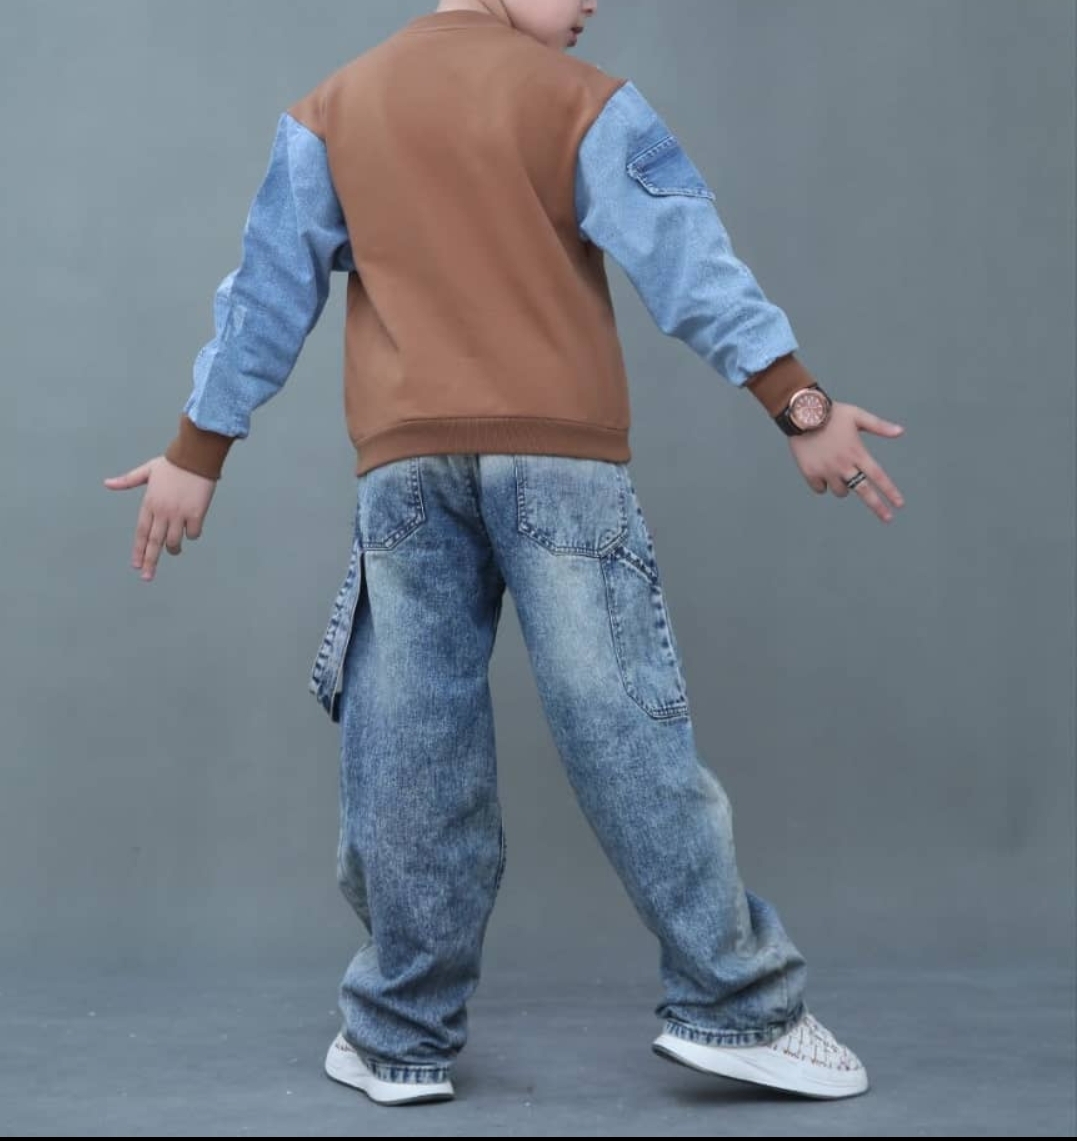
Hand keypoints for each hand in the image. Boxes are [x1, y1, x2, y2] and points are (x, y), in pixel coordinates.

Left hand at [103, 456, 215, 580]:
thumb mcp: (146, 470)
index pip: (141, 532)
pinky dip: (192, 534)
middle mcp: (162, 511)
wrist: (195, 456)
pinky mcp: (196, 513)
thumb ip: (127, 480)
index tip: (135, 565)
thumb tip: (107, 484)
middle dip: (149, 561)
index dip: (138, 550)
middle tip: (146, 577)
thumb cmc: (172, 463)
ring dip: (173, 549)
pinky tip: (192, 531)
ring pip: (174, 541)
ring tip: (174, 551)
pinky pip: (193, 533)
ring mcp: (179, 513)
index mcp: (149, 503)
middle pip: (154, 542)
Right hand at [789, 401, 905, 522]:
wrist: (802, 414)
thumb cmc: (832, 413)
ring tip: (838, 472)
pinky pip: (820, 489)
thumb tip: (901, 432)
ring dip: (843, 487)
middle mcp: (843, 465)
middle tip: (887, 518)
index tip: (899, 504)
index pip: (878, 476)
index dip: (889, 491)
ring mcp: (826, 471)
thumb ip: (879, 426)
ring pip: (841, 491)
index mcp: (857, 452)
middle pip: (863, 491)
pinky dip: (823, 485)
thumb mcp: (857, 416)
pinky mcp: (810, 473)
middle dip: (877, 506)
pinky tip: (821, 472)